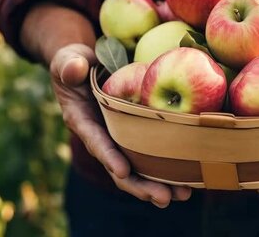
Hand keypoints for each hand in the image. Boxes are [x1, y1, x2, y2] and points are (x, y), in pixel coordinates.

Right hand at [50, 43, 191, 207]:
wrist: (87, 67)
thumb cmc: (75, 62)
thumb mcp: (67, 60)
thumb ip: (68, 64)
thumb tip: (73, 68)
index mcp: (83, 122)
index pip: (96, 142)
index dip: (109, 157)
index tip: (123, 172)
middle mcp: (102, 137)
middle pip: (121, 168)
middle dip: (141, 185)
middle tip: (163, 197)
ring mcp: (120, 140)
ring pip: (139, 169)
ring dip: (160, 184)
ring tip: (183, 195)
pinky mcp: (136, 137)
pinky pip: (152, 157)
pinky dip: (169, 170)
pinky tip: (191, 180)